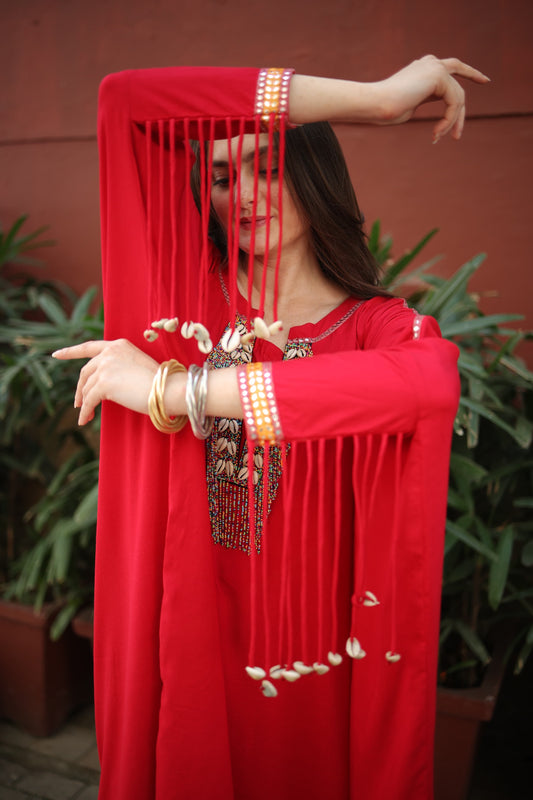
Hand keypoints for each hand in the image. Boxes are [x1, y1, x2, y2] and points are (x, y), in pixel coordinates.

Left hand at [52, 339, 158, 424]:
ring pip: (87, 388)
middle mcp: (109, 353)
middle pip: (85, 371)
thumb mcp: (137, 367)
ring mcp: (105, 367)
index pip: (89, 347)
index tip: (56, 354)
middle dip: (80, 388)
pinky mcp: (104, 384)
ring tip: (85, 415)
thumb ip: (119, 368)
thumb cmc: (160, 382)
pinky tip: (85, 420)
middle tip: (78, 402)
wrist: (168, 389)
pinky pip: (89, 400)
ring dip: (84, 403)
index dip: (71, 351)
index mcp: (118, 345)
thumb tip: (103, 384)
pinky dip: (86, 411)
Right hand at [375, 55, 489, 141]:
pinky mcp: (438, 76)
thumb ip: (425, 100)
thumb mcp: (410, 104)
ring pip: (458, 98)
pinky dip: (448, 121)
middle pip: (459, 88)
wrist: (376, 103)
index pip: (453, 69)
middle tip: (457, 137)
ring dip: (450, 122)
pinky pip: (453, 103)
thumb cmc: (386, 109)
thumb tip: (437, 110)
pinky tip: (437, 132)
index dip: (470, 73)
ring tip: (438, 137)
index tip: (485, 80)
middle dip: (460, 113)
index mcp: (424, 67)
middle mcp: (431, 63)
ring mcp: (435, 67)